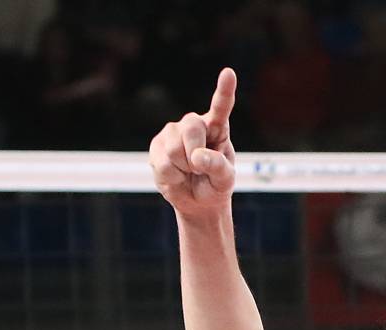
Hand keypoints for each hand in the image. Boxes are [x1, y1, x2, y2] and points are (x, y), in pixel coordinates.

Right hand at [148, 68, 236, 215]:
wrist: (196, 201)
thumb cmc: (215, 185)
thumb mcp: (225, 179)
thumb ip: (218, 166)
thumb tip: (197, 156)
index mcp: (218, 128)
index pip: (221, 107)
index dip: (224, 90)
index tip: (229, 73)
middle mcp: (194, 124)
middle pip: (191, 129)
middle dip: (195, 155)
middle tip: (199, 169)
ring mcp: (173, 132)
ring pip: (174, 149)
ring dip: (183, 169)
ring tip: (188, 172)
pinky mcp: (157, 145)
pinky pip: (163, 163)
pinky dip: (172, 177)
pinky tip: (176, 175)